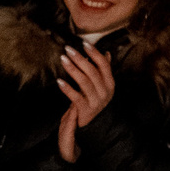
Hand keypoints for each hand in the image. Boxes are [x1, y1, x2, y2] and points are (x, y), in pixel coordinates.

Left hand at [55, 43, 115, 161]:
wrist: (95, 127)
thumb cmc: (95, 102)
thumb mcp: (101, 86)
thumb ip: (103, 70)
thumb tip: (106, 53)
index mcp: (110, 83)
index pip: (104, 65)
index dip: (94, 53)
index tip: (84, 44)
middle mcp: (105, 91)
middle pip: (92, 71)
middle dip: (80, 58)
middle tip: (68, 49)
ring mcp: (96, 101)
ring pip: (84, 81)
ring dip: (72, 69)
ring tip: (63, 59)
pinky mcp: (85, 110)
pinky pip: (76, 97)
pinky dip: (67, 88)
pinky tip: (59, 81)